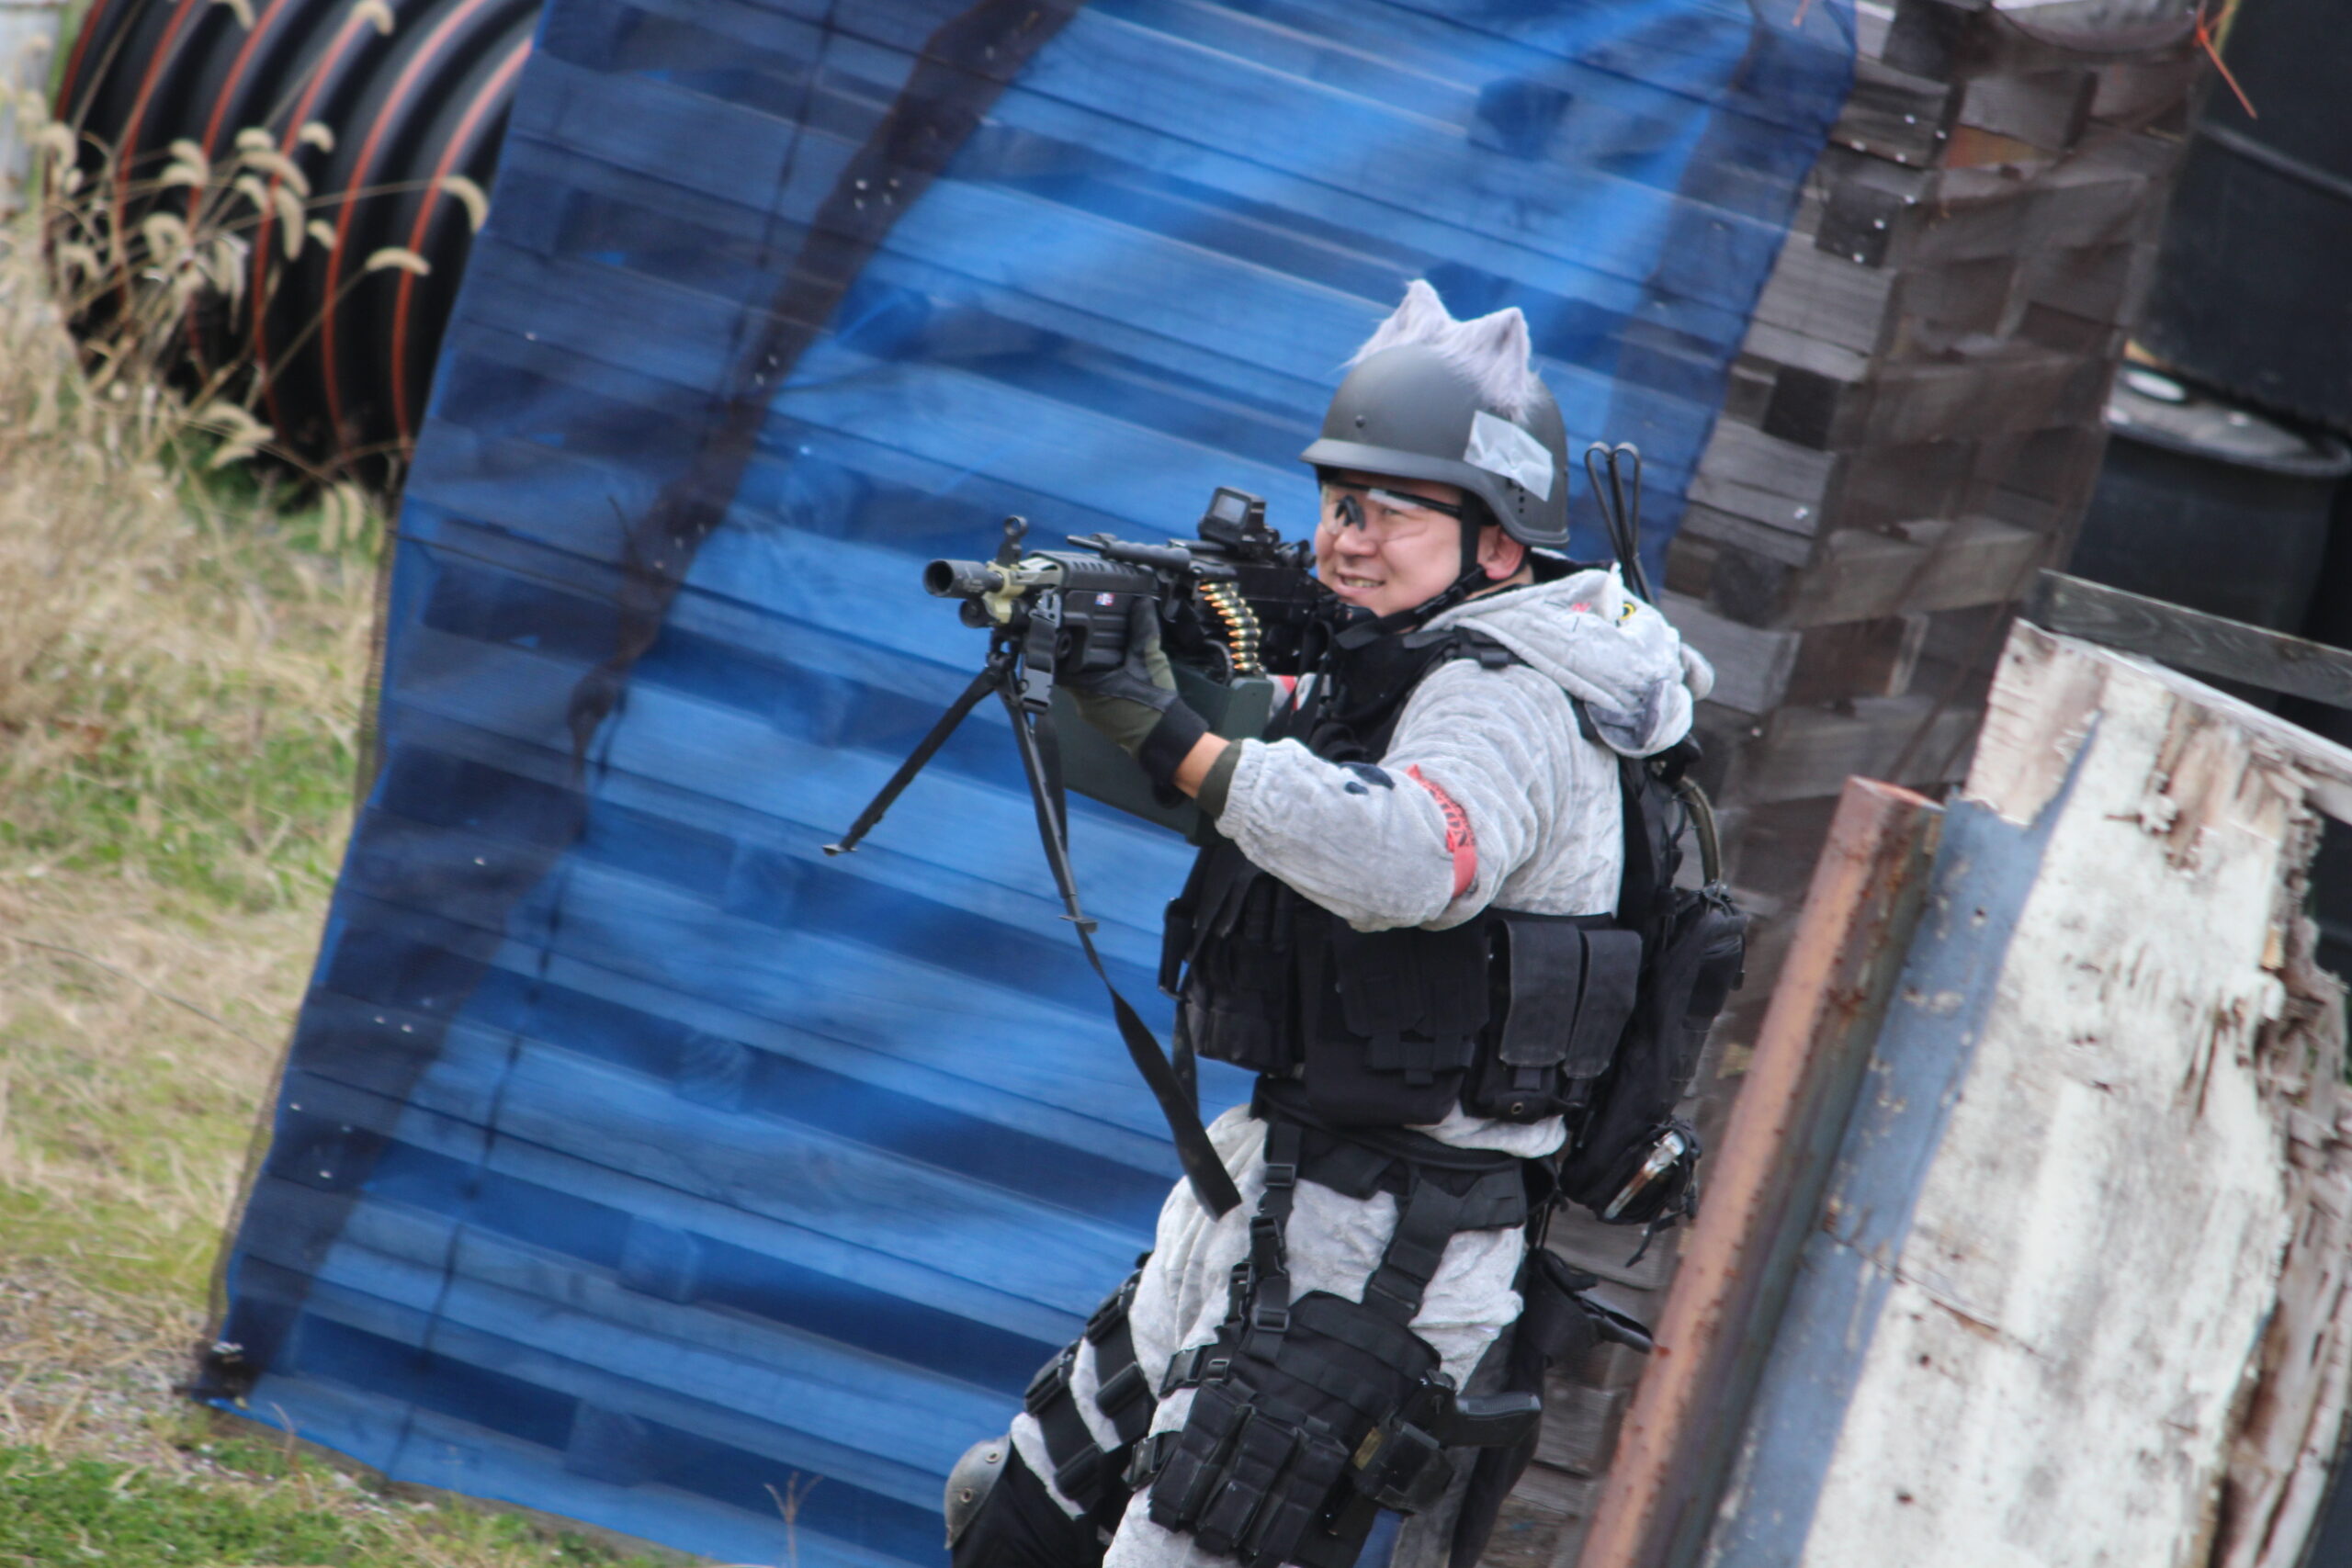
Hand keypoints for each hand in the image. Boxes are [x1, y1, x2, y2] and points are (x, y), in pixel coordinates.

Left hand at [1065, 597, 1208, 793]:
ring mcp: (1092, 712)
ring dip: (1092, 667)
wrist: (1167, 737)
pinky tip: (1116, 669)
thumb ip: (1143, 630)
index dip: (1065, 644)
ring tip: (1104, 648)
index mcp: (1085, 688)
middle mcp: (1082, 702)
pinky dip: (1103, 679)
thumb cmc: (1153, 704)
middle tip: (1090, 634)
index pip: (1062, 662)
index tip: (1072, 630)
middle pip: (1071, 671)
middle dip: (1080, 653)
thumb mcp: (1148, 660)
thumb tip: (1141, 604)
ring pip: (1084, 682)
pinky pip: (1097, 693)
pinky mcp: (1104, 717)